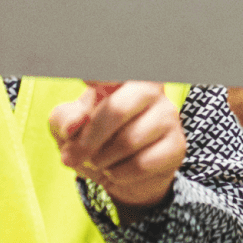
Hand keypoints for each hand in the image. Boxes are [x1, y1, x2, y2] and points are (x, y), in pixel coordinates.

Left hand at [48, 81, 185, 220]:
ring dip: (102, 160)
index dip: (102, 74)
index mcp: (121, 77)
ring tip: (98, 161)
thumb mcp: (67, 127)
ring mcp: (168, 116)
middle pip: (117, 110)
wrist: (115, 170)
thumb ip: (65, 120)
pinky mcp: (177, 146)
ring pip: (128, 141)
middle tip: (70, 156)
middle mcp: (150, 89)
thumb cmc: (91, 137)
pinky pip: (142, 164)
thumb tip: (75, 125)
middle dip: (89, 139)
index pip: (119, 67)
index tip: (88, 78)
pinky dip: (119, 174)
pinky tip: (116, 171)